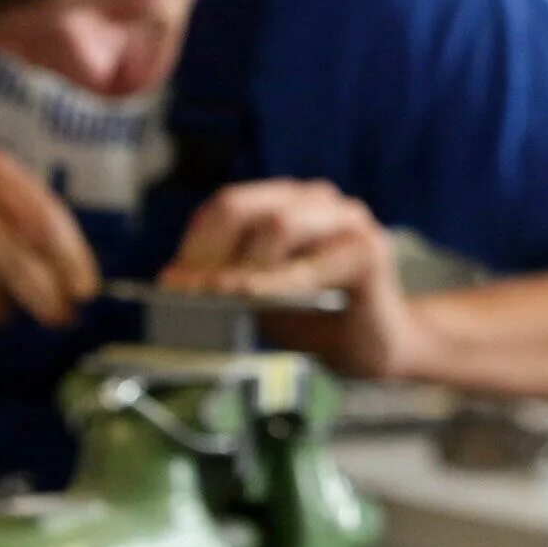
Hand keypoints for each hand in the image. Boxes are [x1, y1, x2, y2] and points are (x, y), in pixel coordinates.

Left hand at [163, 179, 413, 378]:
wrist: (375, 346)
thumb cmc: (315, 319)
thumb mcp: (258, 297)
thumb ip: (225, 281)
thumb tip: (176, 281)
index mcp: (283, 202)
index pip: (224, 207)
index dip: (193, 243)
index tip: (172, 282)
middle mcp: (313, 200)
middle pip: (241, 207)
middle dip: (208, 252)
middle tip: (188, 292)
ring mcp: (344, 219)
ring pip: (278, 224)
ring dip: (241, 265)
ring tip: (219, 296)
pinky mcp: (368, 249)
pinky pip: (313, 263)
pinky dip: (279, 281)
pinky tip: (255, 297)